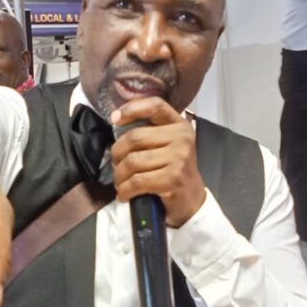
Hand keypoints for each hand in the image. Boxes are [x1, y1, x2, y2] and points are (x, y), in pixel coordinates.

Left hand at [110, 98, 206, 227]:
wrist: (191, 200)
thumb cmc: (172, 171)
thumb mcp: (167, 145)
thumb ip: (148, 132)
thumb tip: (116, 119)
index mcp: (179, 125)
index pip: (155, 106)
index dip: (132, 109)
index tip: (115, 118)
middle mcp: (182, 138)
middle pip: (135, 138)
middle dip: (117, 154)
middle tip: (116, 166)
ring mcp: (179, 158)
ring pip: (132, 162)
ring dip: (119, 176)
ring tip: (120, 183)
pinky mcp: (172, 179)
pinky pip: (137, 181)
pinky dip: (125, 190)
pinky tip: (124, 194)